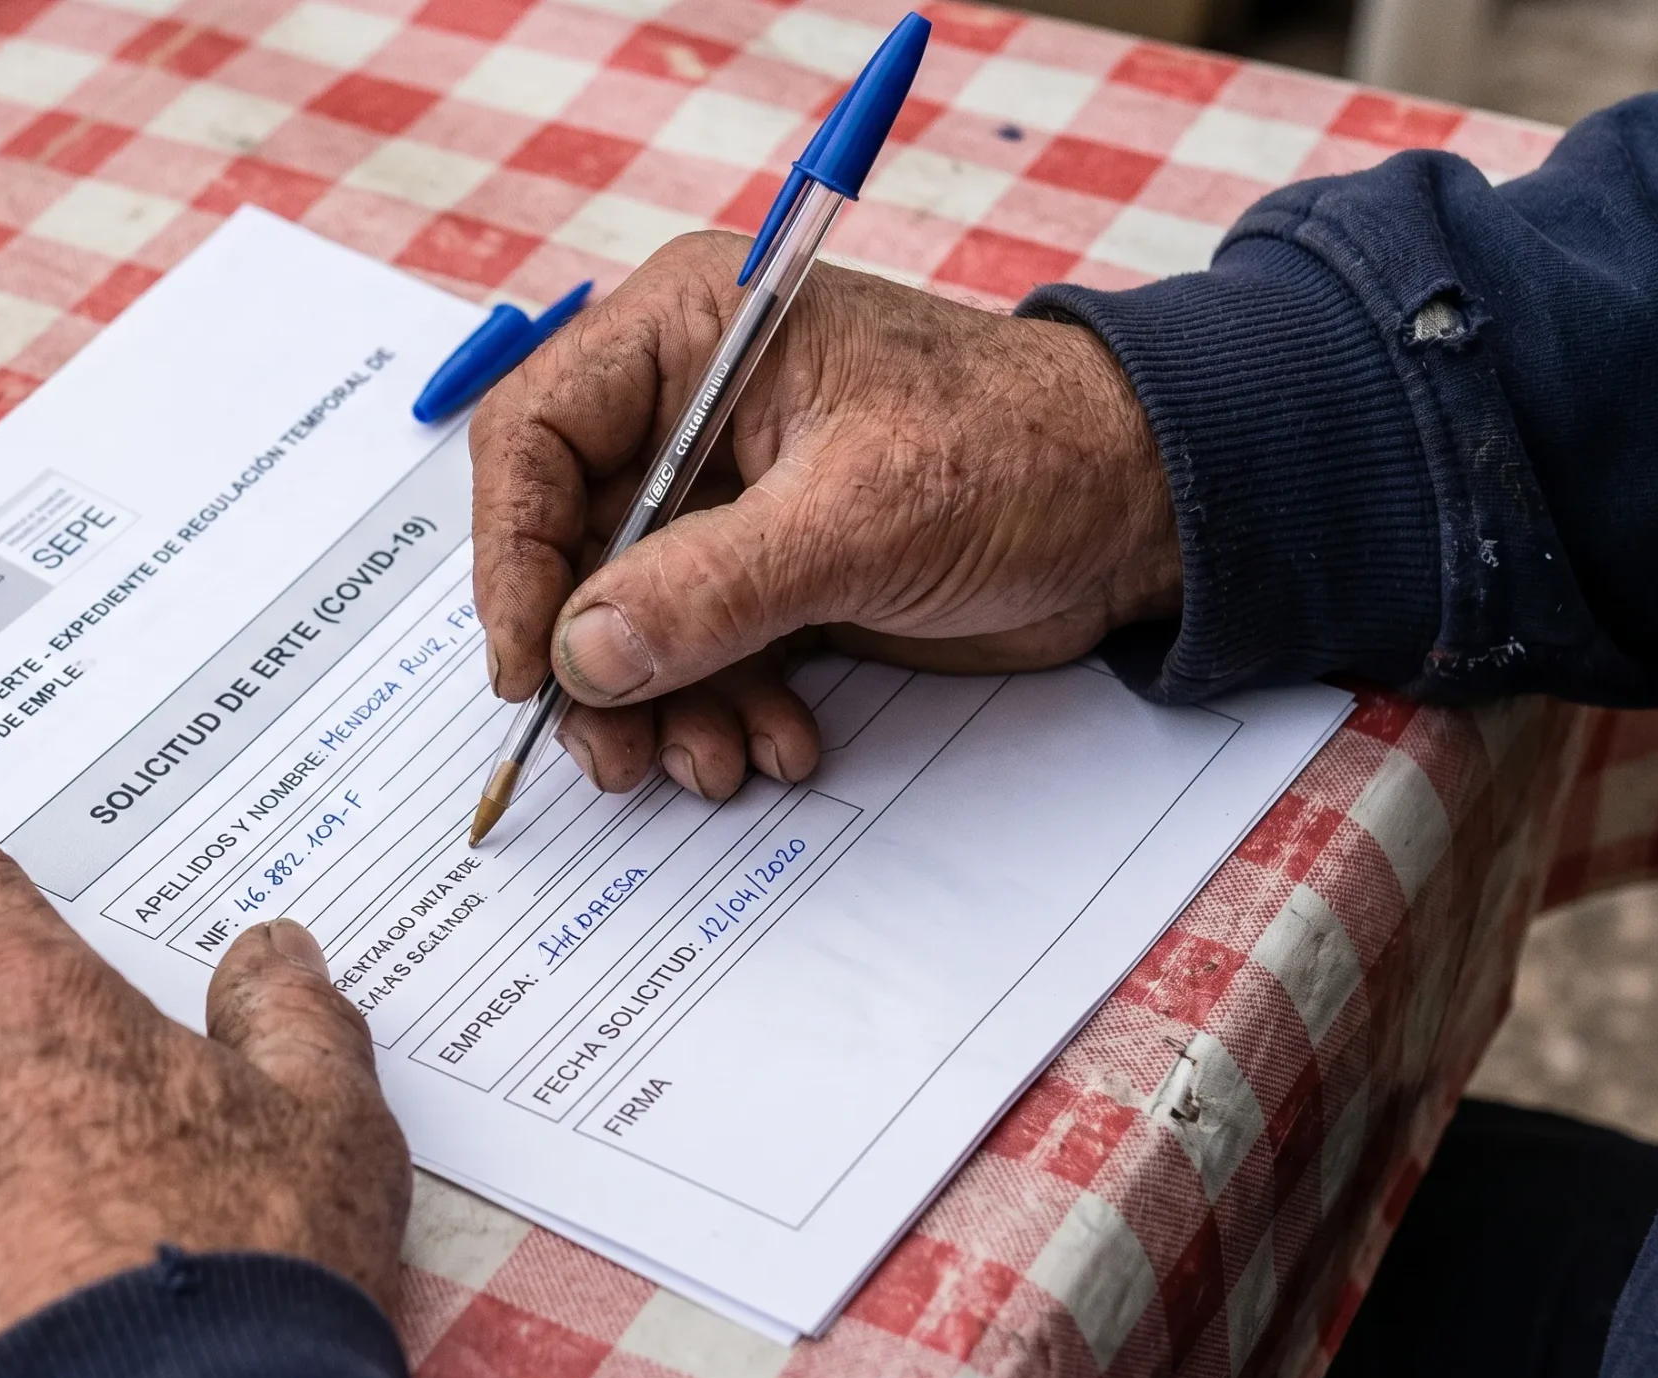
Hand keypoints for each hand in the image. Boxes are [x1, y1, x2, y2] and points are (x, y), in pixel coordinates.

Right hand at [472, 231, 1178, 795]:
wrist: (1143, 509)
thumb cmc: (1021, 453)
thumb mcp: (859, 517)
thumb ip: (711, 588)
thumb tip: (583, 656)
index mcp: (688, 332)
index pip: (535, 435)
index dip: (513, 554)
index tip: (530, 664)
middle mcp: (687, 408)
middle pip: (568, 544)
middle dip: (594, 660)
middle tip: (615, 753)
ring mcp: (724, 496)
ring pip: (627, 618)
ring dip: (661, 707)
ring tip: (715, 765)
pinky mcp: (766, 570)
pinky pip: (697, 654)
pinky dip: (722, 711)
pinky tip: (780, 744)